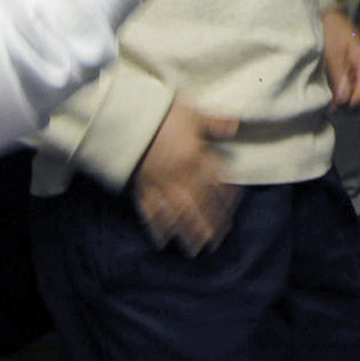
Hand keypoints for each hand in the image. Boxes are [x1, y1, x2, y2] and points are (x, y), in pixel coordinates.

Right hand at [132, 100, 238, 252]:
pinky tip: (163, 239)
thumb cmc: (161, 112)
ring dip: (187, 232)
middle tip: (216, 241)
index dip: (226, 200)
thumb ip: (214, 122)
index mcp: (195, 158)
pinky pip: (150, 212)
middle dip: (208, 225)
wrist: (124, 118)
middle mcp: (179, 176)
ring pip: (177, 214)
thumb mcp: (192, 112)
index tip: (231, 212)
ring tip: (195, 248)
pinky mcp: (140, 188)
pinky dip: (157, 227)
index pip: (216, 184)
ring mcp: (159, 184)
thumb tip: (235, 124)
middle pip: (198, 206)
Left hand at [322, 6, 359, 109]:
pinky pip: (341, 75)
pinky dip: (334, 82)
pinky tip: (324, 86)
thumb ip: (339, 76)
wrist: (319, 9)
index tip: (339, 107)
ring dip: (338, 90)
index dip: (354, 99)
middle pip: (357, 85)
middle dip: (344, 96)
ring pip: (348, 81)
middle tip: (327, 104)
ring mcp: (351, 59)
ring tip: (324, 97)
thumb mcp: (332, 53)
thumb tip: (344, 99)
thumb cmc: (328, 29)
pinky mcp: (342, 58)